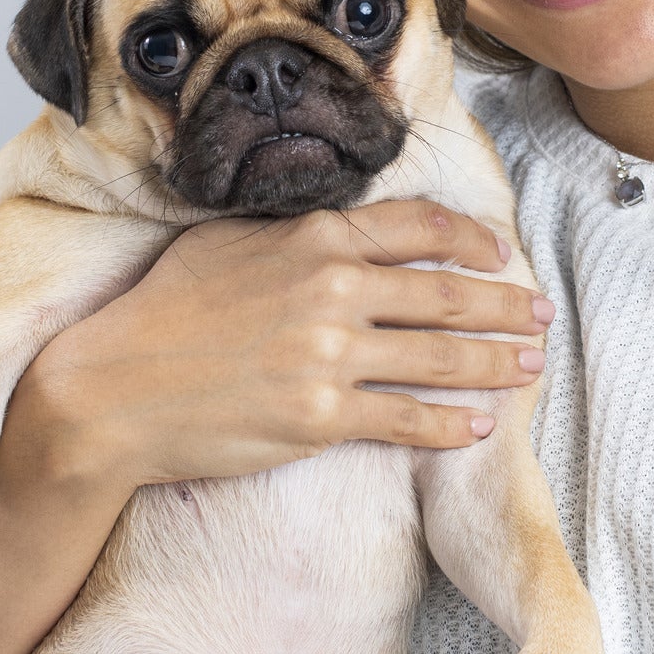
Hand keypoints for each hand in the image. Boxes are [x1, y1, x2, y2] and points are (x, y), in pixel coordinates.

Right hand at [12, 200, 552, 493]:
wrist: (113, 389)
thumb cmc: (160, 313)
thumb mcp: (226, 243)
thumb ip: (290, 233)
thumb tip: (334, 228)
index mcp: (312, 236)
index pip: (418, 226)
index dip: (471, 241)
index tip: (500, 255)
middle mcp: (331, 288)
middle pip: (446, 293)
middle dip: (505, 306)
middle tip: (540, 314)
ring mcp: (329, 355)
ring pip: (440, 357)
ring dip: (495, 363)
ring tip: (528, 367)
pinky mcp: (321, 417)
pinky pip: (407, 422)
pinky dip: (450, 425)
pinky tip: (477, 426)